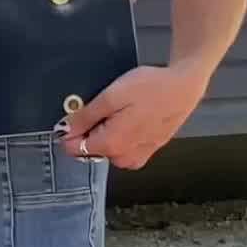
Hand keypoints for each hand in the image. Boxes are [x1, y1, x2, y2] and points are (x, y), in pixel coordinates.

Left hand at [58, 65, 206, 170]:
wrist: (183, 88)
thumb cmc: (149, 89)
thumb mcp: (110, 97)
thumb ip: (85, 117)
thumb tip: (63, 130)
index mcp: (111, 146)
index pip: (73, 149)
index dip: (70, 130)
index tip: (78, 112)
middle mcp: (123, 158)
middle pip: (90, 147)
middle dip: (91, 128)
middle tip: (107, 105)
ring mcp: (136, 157)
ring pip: (106, 146)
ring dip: (107, 129)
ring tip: (122, 108)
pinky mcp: (146, 152)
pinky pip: (122, 146)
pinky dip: (121, 132)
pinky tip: (132, 115)